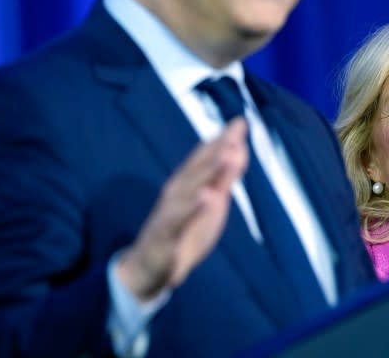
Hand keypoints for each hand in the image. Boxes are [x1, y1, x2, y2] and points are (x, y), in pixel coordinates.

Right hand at [116, 118, 247, 300]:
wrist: (148, 266)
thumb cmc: (184, 227)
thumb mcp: (210, 200)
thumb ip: (224, 175)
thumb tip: (240, 146)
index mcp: (187, 182)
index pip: (205, 157)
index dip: (222, 139)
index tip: (240, 121)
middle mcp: (176, 192)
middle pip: (199, 168)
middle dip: (218, 149)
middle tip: (235, 132)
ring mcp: (170, 213)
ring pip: (189, 190)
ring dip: (207, 172)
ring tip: (226, 156)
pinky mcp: (166, 237)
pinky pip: (179, 223)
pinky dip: (191, 210)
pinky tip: (205, 199)